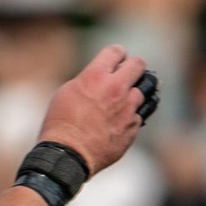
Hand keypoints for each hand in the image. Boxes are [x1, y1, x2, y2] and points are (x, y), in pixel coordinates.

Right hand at [36, 46, 152, 175]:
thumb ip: (89, 79)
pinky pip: (139, 114)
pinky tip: (120, 121)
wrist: (68, 154)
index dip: (117, 55)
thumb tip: (101, 77)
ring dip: (135, 92)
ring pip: (144, 90)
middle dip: (133, 67)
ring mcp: (128, 108)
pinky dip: (132, 115)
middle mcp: (116, 88)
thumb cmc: (61, 123)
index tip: (116, 61)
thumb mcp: (68, 91)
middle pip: (139, 65)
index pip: (116, 51)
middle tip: (128, 75)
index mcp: (96, 75)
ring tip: (125, 99)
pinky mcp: (133, 126)